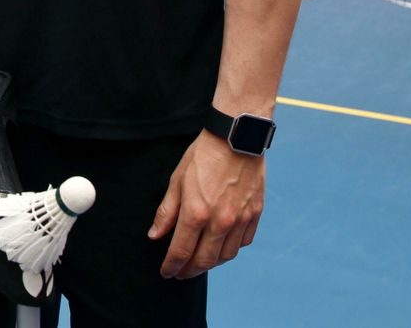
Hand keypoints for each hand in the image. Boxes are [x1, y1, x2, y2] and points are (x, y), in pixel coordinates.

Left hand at [148, 131, 264, 279]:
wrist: (236, 138)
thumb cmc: (203, 156)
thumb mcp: (177, 181)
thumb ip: (166, 212)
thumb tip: (155, 235)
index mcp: (196, 213)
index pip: (181, 252)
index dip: (171, 266)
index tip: (166, 272)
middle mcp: (220, 222)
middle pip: (204, 261)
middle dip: (189, 271)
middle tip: (181, 273)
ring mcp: (240, 220)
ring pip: (225, 256)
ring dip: (211, 263)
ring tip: (200, 261)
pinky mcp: (255, 214)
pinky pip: (243, 242)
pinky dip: (230, 248)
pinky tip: (221, 245)